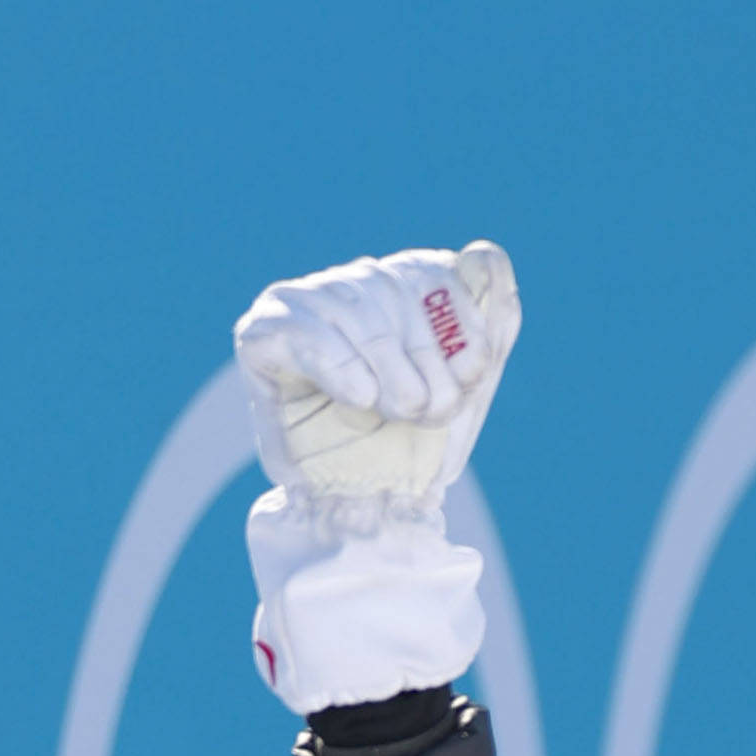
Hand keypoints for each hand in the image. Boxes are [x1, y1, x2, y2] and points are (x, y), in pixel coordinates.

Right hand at [234, 243, 520, 717]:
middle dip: (426, 357)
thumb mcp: (468, 381)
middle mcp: (350, 283)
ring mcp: (303, 302)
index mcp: (399, 282)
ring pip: (356, 314)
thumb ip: (493, 315)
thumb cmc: (419, 438)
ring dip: (391, 370)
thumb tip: (487, 251)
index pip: (430, 271)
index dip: (460, 321)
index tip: (474, 373)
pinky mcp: (262, 331)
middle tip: (434, 411)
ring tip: (403, 413)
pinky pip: (303, 333)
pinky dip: (339, 365)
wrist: (372, 503)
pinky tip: (361, 399)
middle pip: (393, 293)